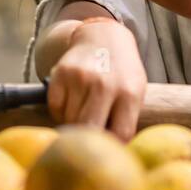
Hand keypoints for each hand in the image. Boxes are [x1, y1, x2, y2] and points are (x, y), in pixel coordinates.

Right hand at [46, 18, 145, 141]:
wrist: (103, 37)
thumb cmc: (122, 72)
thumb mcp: (136, 91)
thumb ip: (127, 119)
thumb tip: (112, 152)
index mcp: (129, 93)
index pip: (120, 135)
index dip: (113, 146)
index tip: (109, 149)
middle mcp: (104, 85)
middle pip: (89, 130)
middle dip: (87, 140)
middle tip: (88, 140)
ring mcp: (81, 78)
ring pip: (70, 120)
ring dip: (74, 123)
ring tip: (84, 111)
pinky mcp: (60, 73)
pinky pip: (55, 108)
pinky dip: (61, 111)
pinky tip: (72, 101)